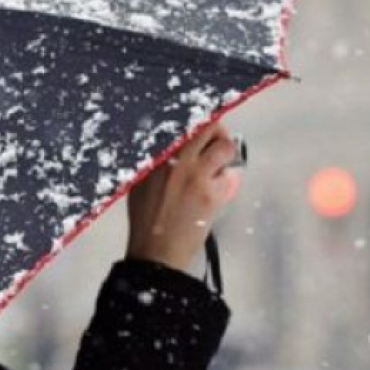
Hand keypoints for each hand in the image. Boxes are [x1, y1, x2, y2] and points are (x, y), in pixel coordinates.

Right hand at [125, 122, 241, 273]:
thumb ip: (156, 161)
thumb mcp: (139, 184)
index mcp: (152, 156)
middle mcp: (172, 160)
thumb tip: (179, 143)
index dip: (196, 116)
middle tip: (216, 139)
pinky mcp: (210, 194)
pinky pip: (230, 176)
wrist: (154, 253)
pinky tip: (215, 193)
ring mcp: (193, 175)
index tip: (201, 118)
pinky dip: (227, 182)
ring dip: (226, 154)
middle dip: (216, 129)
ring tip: (218, 167)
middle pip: (206, 125)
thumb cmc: (146, 220)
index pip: (179, 121)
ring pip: (225, 147)